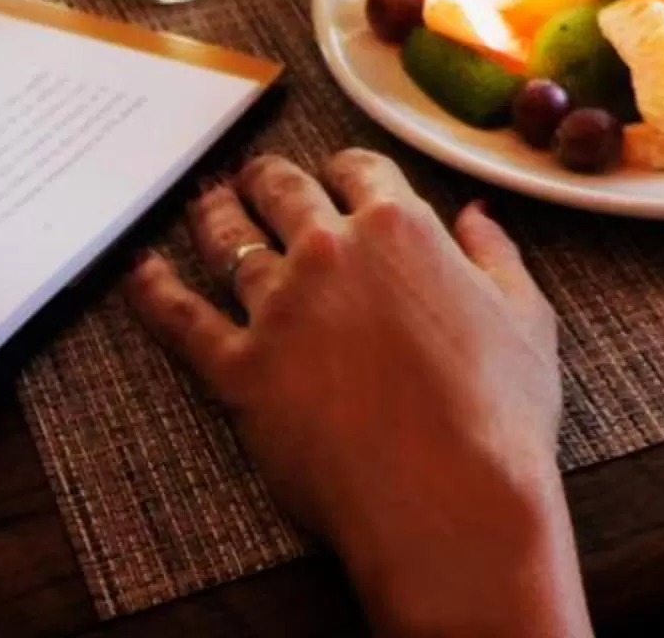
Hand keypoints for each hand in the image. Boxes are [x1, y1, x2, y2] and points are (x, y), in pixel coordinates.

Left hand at [122, 149, 589, 637]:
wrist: (450, 495)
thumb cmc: (500, 414)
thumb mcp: (525, 317)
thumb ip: (495, 255)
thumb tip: (478, 214)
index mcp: (402, 228)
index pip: (360, 170)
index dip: (345, 168)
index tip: (336, 173)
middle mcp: (330, 251)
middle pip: (282, 190)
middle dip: (266, 178)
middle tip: (253, 176)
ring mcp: (278, 308)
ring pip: (229, 241)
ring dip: (214, 215)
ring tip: (205, 203)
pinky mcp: (239, 369)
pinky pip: (180, 317)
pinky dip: (152, 289)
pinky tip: (138, 269)